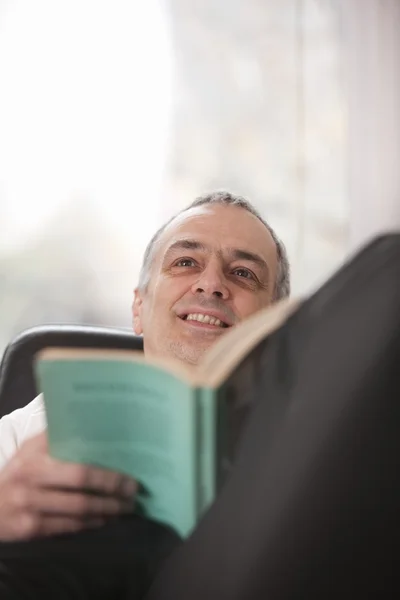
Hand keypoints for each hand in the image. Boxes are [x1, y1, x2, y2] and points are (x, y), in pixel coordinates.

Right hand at [0, 432, 137, 540]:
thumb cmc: (17, 472)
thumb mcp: (31, 449)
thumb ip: (56, 436)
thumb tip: (92, 422)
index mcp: (36, 456)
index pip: (77, 463)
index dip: (106, 472)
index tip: (129, 471)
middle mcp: (32, 480)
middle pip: (81, 483)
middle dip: (112, 489)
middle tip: (133, 491)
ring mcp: (30, 507)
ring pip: (78, 510)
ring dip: (107, 510)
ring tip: (126, 507)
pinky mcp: (30, 529)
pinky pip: (68, 527)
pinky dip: (90, 524)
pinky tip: (104, 520)